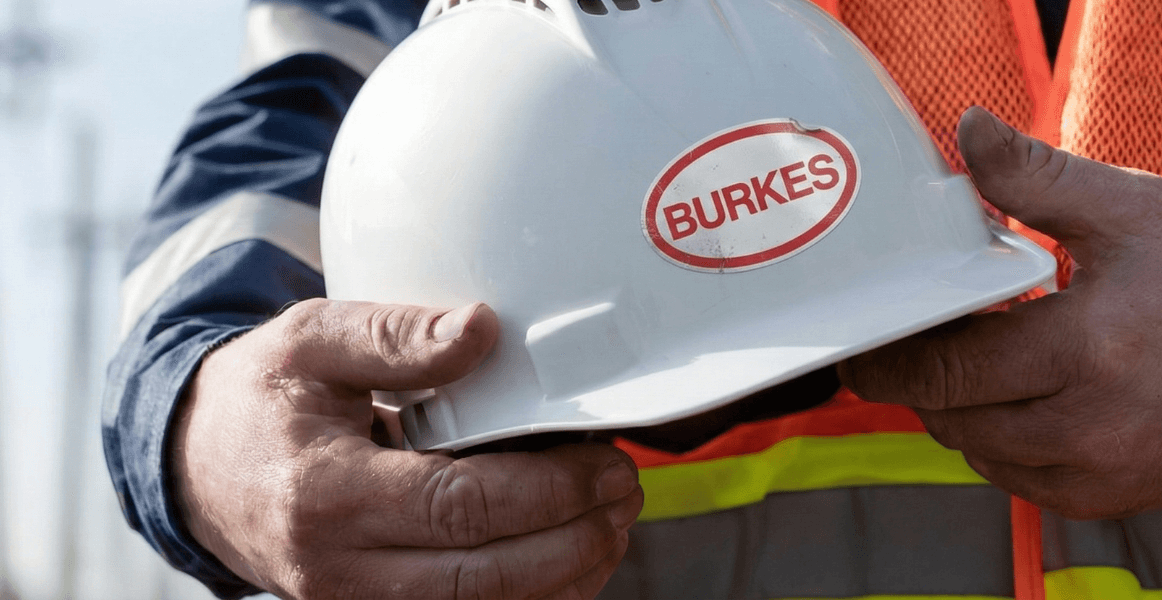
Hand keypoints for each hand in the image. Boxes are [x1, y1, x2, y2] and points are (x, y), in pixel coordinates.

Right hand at [172, 299, 641, 598]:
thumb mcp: (310, 341)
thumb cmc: (259, 399)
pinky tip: (568, 557)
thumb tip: (482, 330)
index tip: (601, 460)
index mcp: (324, 494)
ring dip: (563, 577)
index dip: (546, 490)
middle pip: (482, 578)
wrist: (199, 466)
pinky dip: (528, 596)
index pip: (458, 509)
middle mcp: (338, 569)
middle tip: (624, 493)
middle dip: (574, 541)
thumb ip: (395, 337)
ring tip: (612, 524)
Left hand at [838, 106, 1161, 519]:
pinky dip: (997, 441)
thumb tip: (968, 133)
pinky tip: (1015, 398)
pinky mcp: (1106, 500)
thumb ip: (1039, 178)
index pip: (945, 368)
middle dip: (920, 379)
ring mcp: (1098, 474)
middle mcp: (1087, 428)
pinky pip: (1015, 478)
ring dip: (956, 410)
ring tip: (972, 360)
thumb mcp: (1135, 213)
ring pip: (975, 451)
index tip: (864, 342)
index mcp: (1086, 351)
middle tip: (913, 340)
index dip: (891, 358)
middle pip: (949, 415)